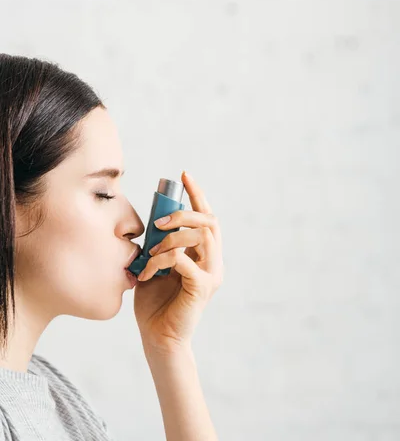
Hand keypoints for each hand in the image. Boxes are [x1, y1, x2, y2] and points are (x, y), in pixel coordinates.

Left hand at [133, 171, 223, 354]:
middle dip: (182, 213)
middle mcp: (214, 261)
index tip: (184, 174)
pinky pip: (184, 260)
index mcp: (204, 253)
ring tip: (150, 251)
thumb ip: (160, 242)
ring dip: (170, 237)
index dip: (197, 193)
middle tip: (158, 221)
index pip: (207, 216)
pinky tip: (147, 272)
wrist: (157, 336)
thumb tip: (154, 217)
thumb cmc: (155, 300)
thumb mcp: (155, 262)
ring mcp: (212, 274)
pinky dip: (162, 259)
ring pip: (201, 236)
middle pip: (209, 221)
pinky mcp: (202, 287)